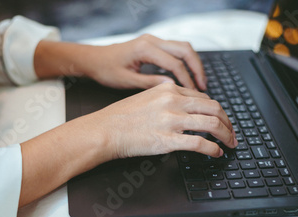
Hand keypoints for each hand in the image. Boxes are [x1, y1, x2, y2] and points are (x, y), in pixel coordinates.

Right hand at [19, 82, 235, 206]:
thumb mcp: (146, 98)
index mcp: (168, 89)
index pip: (203, 97)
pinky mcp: (168, 139)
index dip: (217, 110)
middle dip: (228, 122)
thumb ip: (166, 99)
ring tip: (231, 144)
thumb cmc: (120, 118)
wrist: (103, 130)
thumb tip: (185, 109)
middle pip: (214, 107)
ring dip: (227, 135)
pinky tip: (216, 154)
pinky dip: (213, 149)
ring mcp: (172, 120)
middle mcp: (173, 101)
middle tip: (233, 133)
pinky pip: (200, 143)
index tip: (222, 120)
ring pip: (212, 123)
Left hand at [82, 34, 206, 89]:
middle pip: (185, 50)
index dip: (187, 79)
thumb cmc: (106, 70)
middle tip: (203, 86)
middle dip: (197, 68)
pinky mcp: (153, 44)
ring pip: (183, 47)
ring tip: (199, 83)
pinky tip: (188, 77)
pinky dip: (185, 62)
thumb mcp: (127, 81)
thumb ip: (150, 83)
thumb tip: (172, 88)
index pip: (174, 63)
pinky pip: (176, 50)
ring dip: (193, 64)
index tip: (194, 94)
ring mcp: (153, 40)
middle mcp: (151, 40)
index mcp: (145, 49)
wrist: (94, 59)